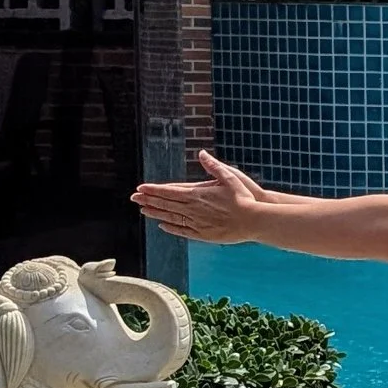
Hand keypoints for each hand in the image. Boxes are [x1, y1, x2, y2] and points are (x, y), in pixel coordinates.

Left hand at [132, 150, 267, 243]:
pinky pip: (182, 230)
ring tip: (144, 211)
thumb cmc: (244, 197)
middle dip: (149, 200)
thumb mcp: (230, 176)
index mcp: (197, 194)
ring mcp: (197, 222)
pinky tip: (163, 225)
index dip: (154, 190)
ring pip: (171, 217)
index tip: (140, 188)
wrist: (253, 220)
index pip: (169, 191)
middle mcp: (193, 209)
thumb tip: (202, 154)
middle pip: (166, 204)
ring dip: (156, 213)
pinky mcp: (203, 234)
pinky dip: (171, 227)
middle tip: (134, 198)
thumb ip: (213, 166)